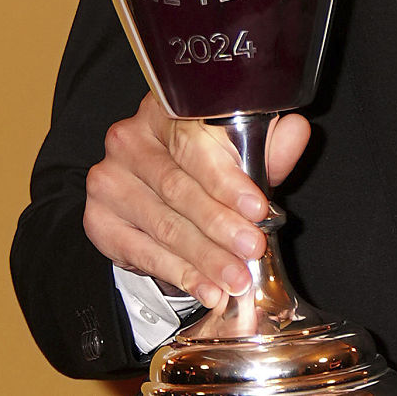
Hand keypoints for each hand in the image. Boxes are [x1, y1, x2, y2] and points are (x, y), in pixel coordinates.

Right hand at [83, 93, 310, 308]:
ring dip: (204, 257)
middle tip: (252, 249)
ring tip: (235, 278)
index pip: (193, 143)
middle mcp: (128, 138)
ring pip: (163, 224)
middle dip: (220, 225)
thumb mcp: (240, 151)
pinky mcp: (98, 219)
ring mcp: (108, 179)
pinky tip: (205, 288)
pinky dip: (179, 274)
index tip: (258, 208)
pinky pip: (142, 251)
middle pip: (177, 187)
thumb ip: (267, 145)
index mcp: (164, 109)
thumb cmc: (205, 164)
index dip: (226, 179)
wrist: (154, 192)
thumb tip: (297, 131)